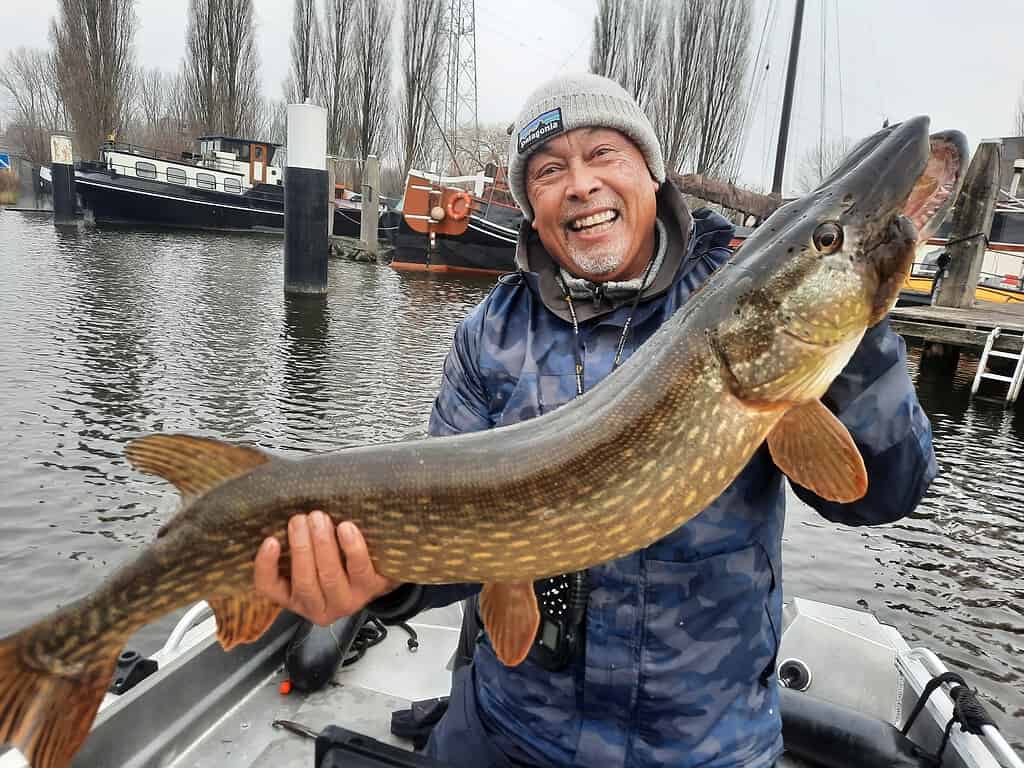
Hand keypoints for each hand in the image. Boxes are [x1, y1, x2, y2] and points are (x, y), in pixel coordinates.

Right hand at [254, 511, 397, 625]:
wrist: (374, 573)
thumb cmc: (334, 561)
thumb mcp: (308, 560)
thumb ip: (294, 546)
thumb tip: (283, 519)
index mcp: (294, 598)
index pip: (269, 588)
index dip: (266, 566)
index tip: (270, 540)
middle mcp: (317, 607)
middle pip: (304, 581)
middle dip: (301, 547)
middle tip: (300, 519)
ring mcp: (345, 602)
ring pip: (329, 576)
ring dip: (323, 544)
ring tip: (319, 519)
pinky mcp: (369, 590)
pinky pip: (359, 568)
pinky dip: (351, 547)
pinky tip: (346, 528)